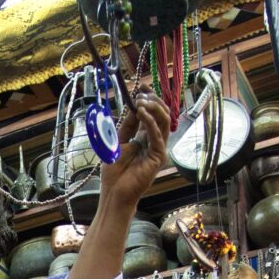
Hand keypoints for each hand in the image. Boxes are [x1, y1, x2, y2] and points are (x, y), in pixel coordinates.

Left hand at [99, 91, 171, 207]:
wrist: (114, 192)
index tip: (141, 86)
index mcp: (145, 136)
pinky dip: (151, 122)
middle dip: (152, 101)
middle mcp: (154, 141)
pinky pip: (158, 136)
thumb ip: (127, 125)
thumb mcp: (117, 141)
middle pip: (161, 115)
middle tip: (141, 93)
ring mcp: (158, 148)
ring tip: (142, 101)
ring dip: (154, 109)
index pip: (152, 113)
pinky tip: (142, 113)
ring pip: (164, 122)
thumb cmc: (114, 171)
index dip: (149, 98)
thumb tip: (134, 106)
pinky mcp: (158, 157)